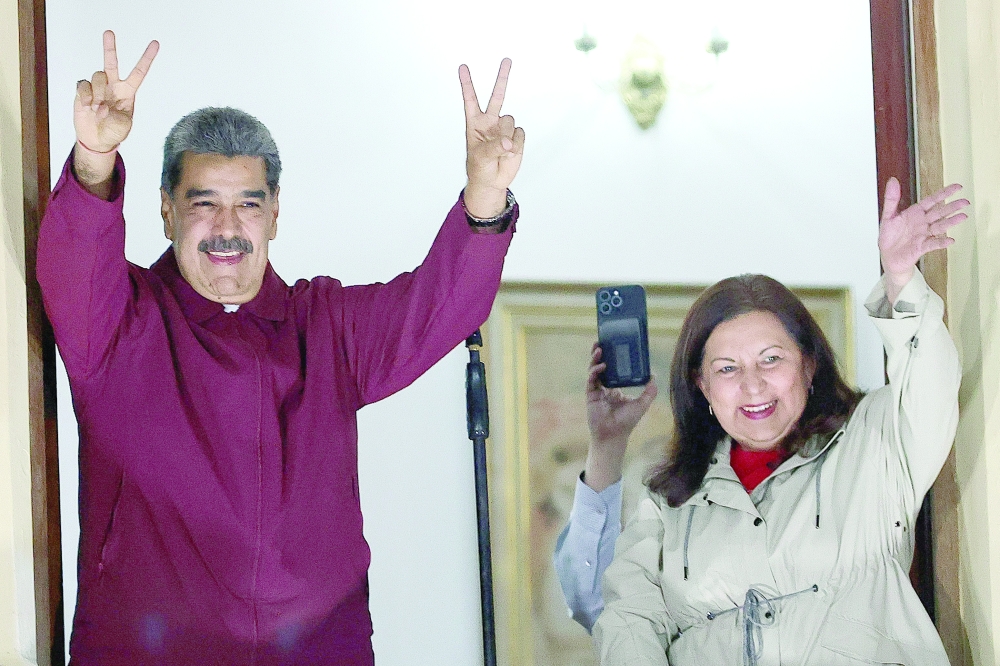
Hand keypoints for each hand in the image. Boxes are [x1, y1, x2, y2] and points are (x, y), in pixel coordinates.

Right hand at [74, 31, 158, 153]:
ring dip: (97, 93)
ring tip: (97, 108)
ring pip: (97, 76)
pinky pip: (83, 85)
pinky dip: (85, 96)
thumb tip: (103, 106)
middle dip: (110, 47)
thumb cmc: (114, 131)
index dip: (146, 58)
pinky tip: (87, 106)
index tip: (155, 44)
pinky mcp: (83, 91)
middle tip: (109, 32)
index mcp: (128, 92)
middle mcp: (113, 86)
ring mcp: (97, 87)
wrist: (97, 140)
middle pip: (111, 62)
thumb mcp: (123, 126)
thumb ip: (117, 116)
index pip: (138, 72)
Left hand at [458, 59, 524, 217]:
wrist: (492, 181)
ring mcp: (504, 128)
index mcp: (475, 122)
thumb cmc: (479, 168)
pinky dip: (516, 145)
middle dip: (502, 77)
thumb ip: (493, 147)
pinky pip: (520, 134)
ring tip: (501, 150)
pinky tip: (510, 153)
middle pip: (497, 96)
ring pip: (510, 120)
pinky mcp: (517, 136)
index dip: (467, 83)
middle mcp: (490, 121)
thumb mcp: (480, 157)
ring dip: (506, 135)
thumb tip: (508, 141)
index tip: (463, 66)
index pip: (470, 99)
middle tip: (507, 59)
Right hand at [584, 344, 657, 490]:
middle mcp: (605, 387)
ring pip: (594, 369)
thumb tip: (654, 376)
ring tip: (599, 348)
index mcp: (615, 388)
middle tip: (602, 340)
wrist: (614, 435)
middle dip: (600, 353)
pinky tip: (602, 366)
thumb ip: (650, 391)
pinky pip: (591, 379)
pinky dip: (595, 371)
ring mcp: (596, 390)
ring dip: (595, 358)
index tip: (615, 345)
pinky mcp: (590, 394)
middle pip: (600, 365)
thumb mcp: (642, 404)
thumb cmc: (627, 422)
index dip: (613, 357)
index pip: (613, 368)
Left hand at [878, 177, 968, 301]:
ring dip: (951, 222)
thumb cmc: (889, 236)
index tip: (957, 187)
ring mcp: (923, 235)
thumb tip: (892, 181)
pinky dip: (941, 242)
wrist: (888, 256)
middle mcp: (922, 223)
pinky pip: (933, 244)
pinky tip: (950, 240)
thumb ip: (891, 199)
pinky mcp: (921, 247)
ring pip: (940, 226)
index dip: (944, 193)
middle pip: (940, 213)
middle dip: (952, 207)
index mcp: (915, 213)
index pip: (933, 200)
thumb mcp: (888, 216)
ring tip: (963, 217)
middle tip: (965, 202)